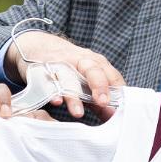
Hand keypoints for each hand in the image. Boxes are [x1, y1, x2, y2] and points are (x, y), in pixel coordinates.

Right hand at [0, 30, 123, 119]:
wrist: (39, 46)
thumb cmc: (69, 67)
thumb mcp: (86, 78)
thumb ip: (98, 98)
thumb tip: (114, 115)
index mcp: (94, 62)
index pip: (111, 75)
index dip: (117, 90)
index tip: (121, 107)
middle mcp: (79, 60)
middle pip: (92, 70)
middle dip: (99, 85)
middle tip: (103, 102)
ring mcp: (59, 64)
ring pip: (68, 79)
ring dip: (74, 96)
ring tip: (78, 113)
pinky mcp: (41, 70)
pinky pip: (47, 82)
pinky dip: (52, 92)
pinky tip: (56, 102)